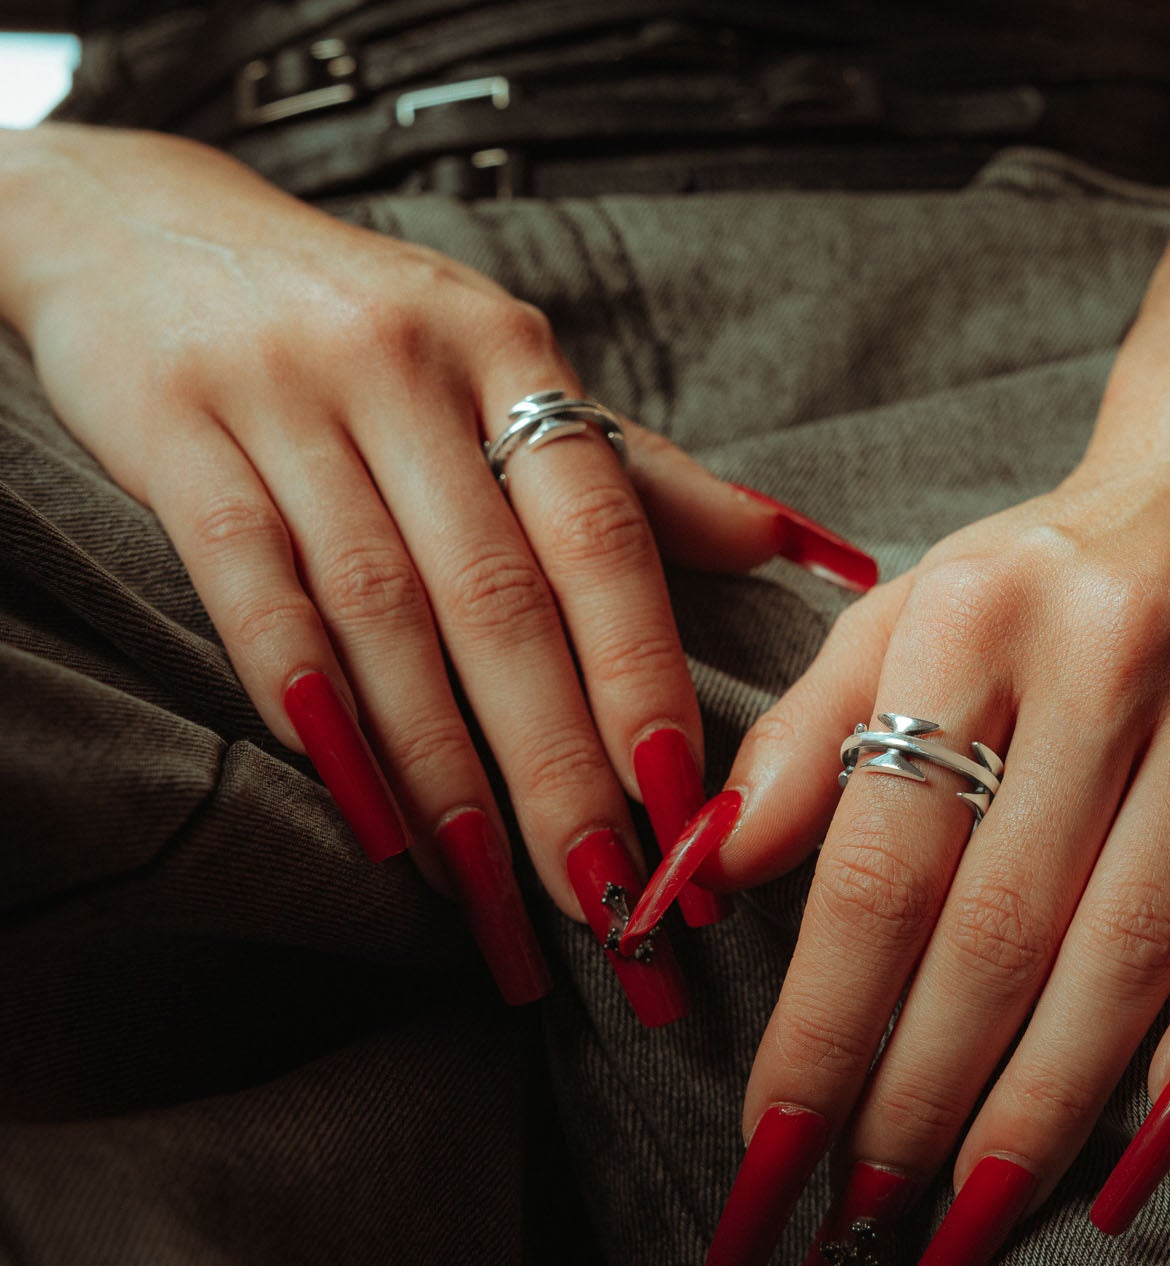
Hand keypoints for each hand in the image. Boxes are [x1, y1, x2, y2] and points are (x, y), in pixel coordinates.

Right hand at [0, 124, 873, 1016]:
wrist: (145, 231)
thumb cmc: (366, 327)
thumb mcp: (504, 368)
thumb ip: (640, 473)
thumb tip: (797, 543)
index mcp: (510, 356)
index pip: (600, 537)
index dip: (645, 677)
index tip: (687, 810)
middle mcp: (406, 375)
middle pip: (500, 604)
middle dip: (561, 769)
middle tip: (609, 904)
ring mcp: (287, 405)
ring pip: (385, 622)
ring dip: (447, 777)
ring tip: (498, 899)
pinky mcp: (179, 443)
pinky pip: (254, 598)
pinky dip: (316, 715)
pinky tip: (372, 818)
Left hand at [693, 355, 1169, 1265]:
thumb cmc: (1048, 569)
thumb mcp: (903, 614)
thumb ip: (800, 743)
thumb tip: (700, 878)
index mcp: (967, 625)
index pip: (875, 869)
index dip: (819, 1026)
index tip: (767, 1152)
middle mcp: (1103, 664)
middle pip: (997, 931)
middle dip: (915, 1101)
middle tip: (851, 1232)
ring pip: (1130, 952)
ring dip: (1039, 1113)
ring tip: (960, 1230)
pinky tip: (1135, 1159)